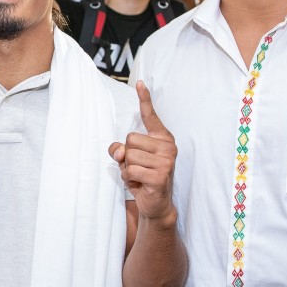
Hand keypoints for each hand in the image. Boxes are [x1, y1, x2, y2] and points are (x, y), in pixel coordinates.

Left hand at [108, 82, 176, 222]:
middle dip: (127, 156)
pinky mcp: (160, 176)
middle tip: (138, 168)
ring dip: (127, 169)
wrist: (156, 204)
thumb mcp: (129, 160)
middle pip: (130, 139)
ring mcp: (166, 161)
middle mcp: (168, 147)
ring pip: (129, 156)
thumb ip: (121, 150)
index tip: (139, 83)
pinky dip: (129, 179)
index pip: (151, 116)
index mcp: (162, 138)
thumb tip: (118, 151)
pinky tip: (140, 184)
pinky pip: (131, 170)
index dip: (145, 99)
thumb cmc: (143, 177)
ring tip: (139, 176)